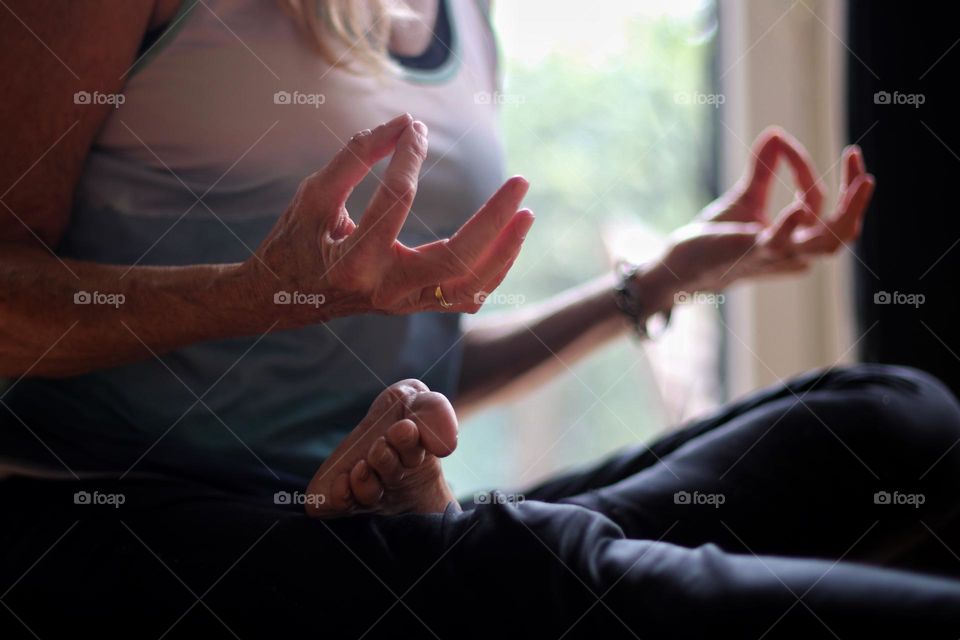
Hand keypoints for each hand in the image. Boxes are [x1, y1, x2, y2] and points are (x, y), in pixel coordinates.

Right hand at [244, 113, 534, 327]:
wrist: (284, 299)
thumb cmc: (296, 241)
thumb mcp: (314, 195)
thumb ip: (355, 158)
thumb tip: (405, 123)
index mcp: (353, 261)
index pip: (396, 201)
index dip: (409, 156)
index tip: (414, 127)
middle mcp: (385, 290)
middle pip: (456, 259)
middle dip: (494, 220)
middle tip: (520, 182)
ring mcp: (404, 304)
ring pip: (470, 286)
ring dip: (504, 251)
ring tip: (526, 213)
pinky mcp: (416, 306)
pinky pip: (467, 296)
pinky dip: (492, 270)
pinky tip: (507, 240)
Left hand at [648, 127, 874, 298]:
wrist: (683, 263)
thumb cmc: (717, 237)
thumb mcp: (746, 199)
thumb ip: (763, 171)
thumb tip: (776, 133)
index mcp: (798, 241)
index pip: (819, 204)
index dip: (805, 170)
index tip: (782, 143)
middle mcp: (794, 253)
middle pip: (843, 231)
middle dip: (858, 199)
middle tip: (862, 166)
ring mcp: (775, 256)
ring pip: (827, 243)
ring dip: (848, 211)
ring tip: (863, 180)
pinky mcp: (750, 254)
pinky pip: (780, 245)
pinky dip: (791, 226)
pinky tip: (798, 207)